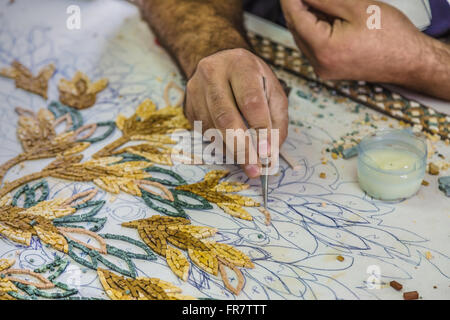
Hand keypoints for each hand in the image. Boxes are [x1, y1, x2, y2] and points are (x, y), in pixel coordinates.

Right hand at [184, 48, 287, 177]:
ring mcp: (195, 89)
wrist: (223, 65)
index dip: (260, 128)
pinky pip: (203, 131)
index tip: (266, 152)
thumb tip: (270, 152)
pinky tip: (232, 149)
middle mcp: (213, 73)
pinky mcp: (187, 104)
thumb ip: (277, 120)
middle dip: (242, 148)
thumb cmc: (252, 80)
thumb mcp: (272, 91)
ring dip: (231, 150)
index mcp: (240, 65)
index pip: (250, 101)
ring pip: (212, 127)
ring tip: (247, 164)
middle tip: (254, 168)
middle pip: (225, 117)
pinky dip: (220, 145)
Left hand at [280, 0, 431, 84]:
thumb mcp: (356, 7)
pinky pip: (313, 47)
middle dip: (297, 7)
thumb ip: (324, 0)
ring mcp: (323, 70)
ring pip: (304, 38)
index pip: (295, 18)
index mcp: (324, 49)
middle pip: (297, 29)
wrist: (410, 61)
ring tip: (315, 2)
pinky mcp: (329, 70)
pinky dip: (314, 29)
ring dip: (305, 17)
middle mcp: (319, 64)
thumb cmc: (391, 36)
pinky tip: (321, 15)